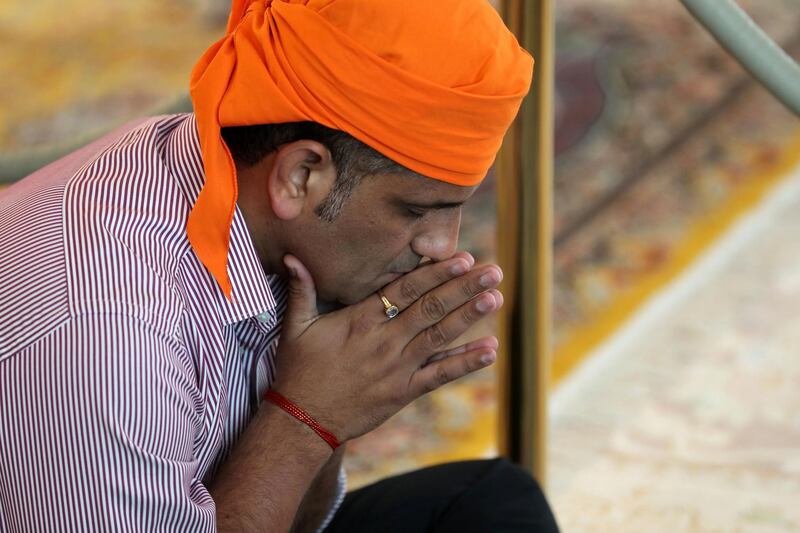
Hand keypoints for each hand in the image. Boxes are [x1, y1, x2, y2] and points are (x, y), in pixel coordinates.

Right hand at [270, 252, 503, 440]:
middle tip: (493, 271)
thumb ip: (301, 290)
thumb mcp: (296, 328)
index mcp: (361, 320)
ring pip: (439, 336)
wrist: (304, 421)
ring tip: (495, 298)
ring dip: (469, 316)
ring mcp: (397, 368)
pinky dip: (465, 362)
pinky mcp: (404, 392)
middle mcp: (384, 341)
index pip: (405, 290)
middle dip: (464, 288)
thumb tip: (292, 257)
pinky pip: (439, 375)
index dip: (435, 273)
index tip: (461, 258)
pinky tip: (490, 349)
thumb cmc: (299, 371)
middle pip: (431, 308)